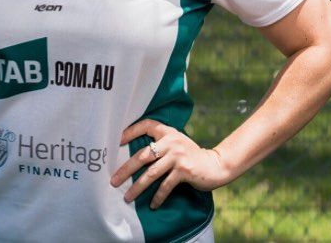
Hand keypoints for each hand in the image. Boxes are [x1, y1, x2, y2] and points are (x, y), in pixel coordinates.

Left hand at [110, 119, 230, 209]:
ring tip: (127, 196)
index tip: (117, 141)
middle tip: (114, 180)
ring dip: (137, 187)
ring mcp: (177, 156)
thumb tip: (136, 155)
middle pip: (142, 155)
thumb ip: (161, 144)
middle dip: (126, 169)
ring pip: (151, 173)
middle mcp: (171, 142)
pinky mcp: (184, 171)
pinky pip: (166, 185)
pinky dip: (158, 197)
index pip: (146, 125)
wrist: (216, 165)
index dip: (131, 131)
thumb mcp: (176, 143)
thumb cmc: (191, 155)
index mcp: (167, 132)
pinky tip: (152, 205)